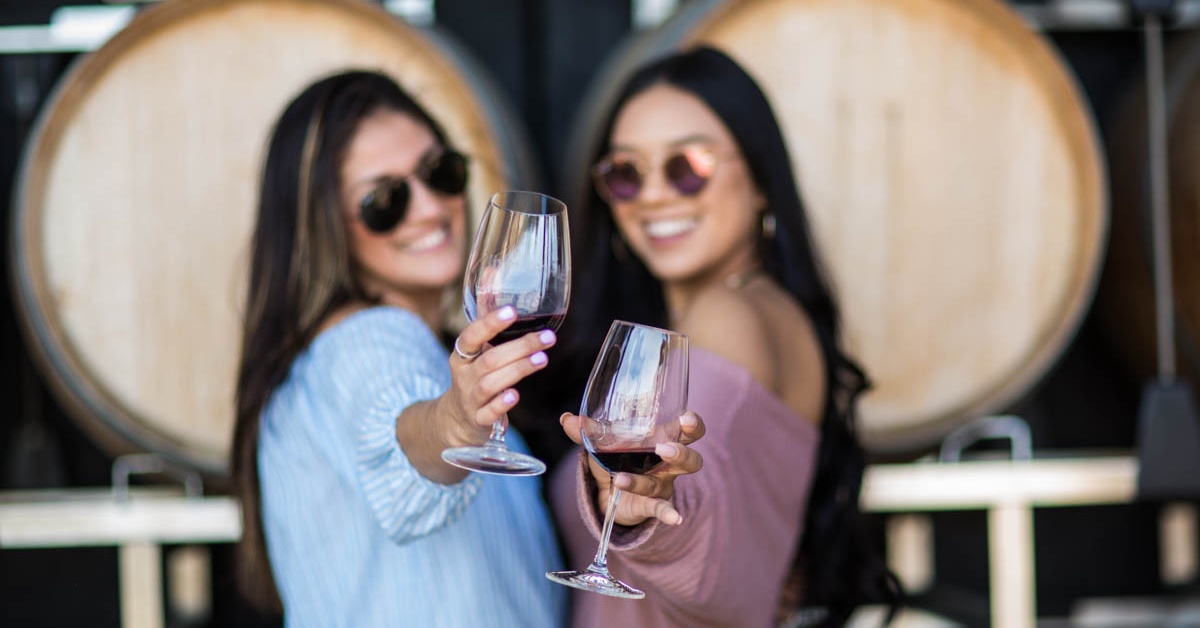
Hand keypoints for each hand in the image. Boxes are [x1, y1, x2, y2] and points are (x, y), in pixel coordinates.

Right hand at [440, 305, 555, 446]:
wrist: (457, 418)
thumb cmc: (474, 373)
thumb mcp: (475, 346)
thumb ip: (485, 312)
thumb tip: (492, 273)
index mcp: (462, 355)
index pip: (472, 335)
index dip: (490, 323)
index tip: (512, 311)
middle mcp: (464, 376)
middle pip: (490, 359)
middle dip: (519, 348)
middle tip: (547, 338)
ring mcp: (470, 399)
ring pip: (491, 384)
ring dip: (517, 370)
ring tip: (541, 359)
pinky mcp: (479, 419)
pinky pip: (488, 413)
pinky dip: (500, 405)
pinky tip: (515, 395)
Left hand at [560, 411, 705, 526]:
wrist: (608, 494)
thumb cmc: (615, 459)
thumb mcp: (603, 444)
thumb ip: (587, 432)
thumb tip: (566, 418)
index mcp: (662, 440)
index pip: (689, 430)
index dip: (693, 424)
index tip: (686, 418)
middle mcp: (668, 463)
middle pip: (690, 458)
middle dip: (681, 453)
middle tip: (664, 448)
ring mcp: (662, 485)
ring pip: (665, 483)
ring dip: (643, 482)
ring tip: (622, 479)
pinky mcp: (651, 504)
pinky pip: (661, 508)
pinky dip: (667, 514)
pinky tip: (675, 519)